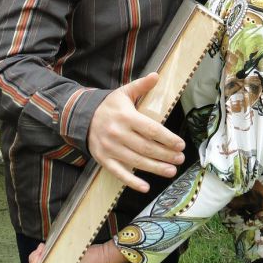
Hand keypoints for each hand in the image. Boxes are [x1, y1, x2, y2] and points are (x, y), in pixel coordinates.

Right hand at [88, 72, 184, 191]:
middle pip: (146, 147)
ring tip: (171, 170)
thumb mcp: (124, 93)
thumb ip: (141, 86)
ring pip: (136, 161)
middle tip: (180, 158)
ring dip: (156, 168)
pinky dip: (132, 181)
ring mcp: (110, 148)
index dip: (167, 138)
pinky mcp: (103, 160)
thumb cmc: (109, 106)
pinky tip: (146, 187)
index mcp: (125, 117)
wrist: (81, 117)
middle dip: (166, 154)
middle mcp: (118, 134)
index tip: (180, 144)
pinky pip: (119, 173)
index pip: (151, 130)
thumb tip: (156, 75)